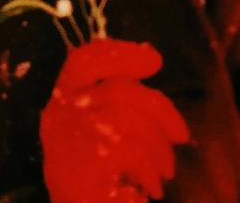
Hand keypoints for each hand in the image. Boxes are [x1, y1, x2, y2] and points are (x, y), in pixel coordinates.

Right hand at [40, 39, 189, 202]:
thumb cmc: (93, 179)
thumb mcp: (100, 132)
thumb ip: (118, 100)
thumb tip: (151, 58)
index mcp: (61, 101)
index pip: (84, 60)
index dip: (119, 53)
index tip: (154, 59)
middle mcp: (57, 115)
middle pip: (118, 89)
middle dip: (161, 110)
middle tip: (182, 136)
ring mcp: (65, 140)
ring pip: (127, 119)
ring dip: (157, 147)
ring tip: (165, 171)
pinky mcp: (78, 167)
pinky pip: (127, 150)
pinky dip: (148, 168)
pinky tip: (152, 187)